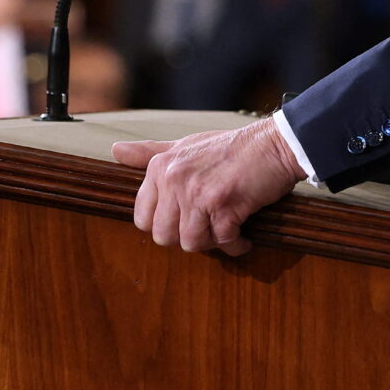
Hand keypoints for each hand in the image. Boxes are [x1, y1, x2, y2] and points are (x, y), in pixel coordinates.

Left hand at [111, 118, 306, 255]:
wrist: (274, 144)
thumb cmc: (231, 148)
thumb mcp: (185, 144)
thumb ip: (150, 152)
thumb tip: (115, 150)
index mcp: (161, 167)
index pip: (142, 218)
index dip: (165, 226)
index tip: (186, 220)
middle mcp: (174, 179)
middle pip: (165, 236)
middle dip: (189, 237)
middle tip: (209, 227)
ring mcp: (197, 192)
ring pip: (191, 243)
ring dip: (213, 243)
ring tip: (227, 229)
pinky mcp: (223, 205)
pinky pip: (222, 242)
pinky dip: (236, 244)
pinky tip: (244, 234)